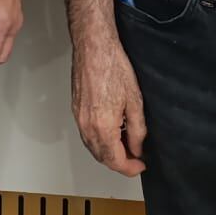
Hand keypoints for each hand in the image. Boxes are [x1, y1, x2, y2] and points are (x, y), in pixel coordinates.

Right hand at [71, 23, 147, 175]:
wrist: (93, 46)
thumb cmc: (113, 66)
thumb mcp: (135, 101)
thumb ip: (138, 130)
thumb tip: (137, 148)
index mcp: (103, 127)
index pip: (115, 161)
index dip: (130, 168)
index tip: (140, 165)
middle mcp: (87, 126)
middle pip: (102, 157)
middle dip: (119, 163)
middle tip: (136, 158)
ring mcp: (78, 118)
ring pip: (93, 147)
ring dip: (108, 153)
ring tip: (126, 146)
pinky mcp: (75, 109)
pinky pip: (87, 134)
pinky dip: (99, 141)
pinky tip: (112, 132)